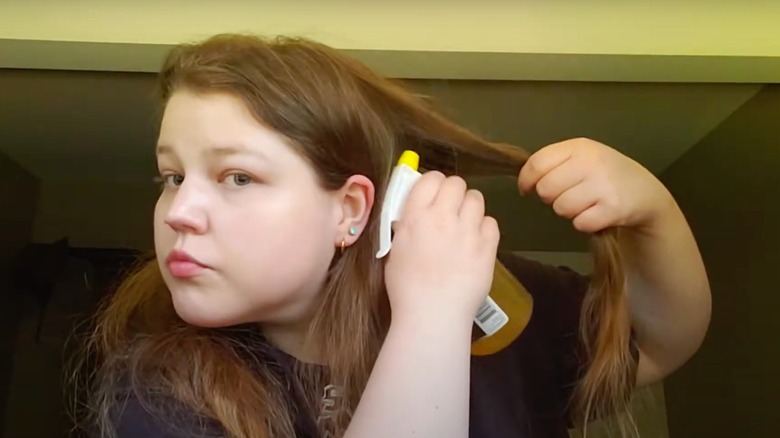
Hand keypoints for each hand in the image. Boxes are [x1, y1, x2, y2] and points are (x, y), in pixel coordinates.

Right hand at [384, 171, 499, 324]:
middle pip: (456, 183)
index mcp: (416, 216)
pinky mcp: (488, 247)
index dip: (433, 184)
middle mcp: (443, 216)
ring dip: (470, 207)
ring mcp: (468, 231)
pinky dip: (484, 228)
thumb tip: (415, 215)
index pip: (430, 178)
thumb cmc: (406, 288)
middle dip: (453, 193)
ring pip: (476, 199)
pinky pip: (491, 223)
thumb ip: (406, 227)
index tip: (432, 194)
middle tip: (450, 209)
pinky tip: (476, 241)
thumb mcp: (395, 251)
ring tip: (464, 224)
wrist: (433, 315)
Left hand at [518, 137, 674, 232]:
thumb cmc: (605, 175)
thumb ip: (554, 163)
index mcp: (579, 147)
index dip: (526, 180)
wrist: (645, 192)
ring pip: (561, 208)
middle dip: (551, 197)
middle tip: (568, 195)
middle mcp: (591, 162)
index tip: (527, 188)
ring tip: (585, 204)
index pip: (537, 163)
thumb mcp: (582, 158)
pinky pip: (580, 223)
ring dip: (569, 211)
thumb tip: (525, 182)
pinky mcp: (613, 208)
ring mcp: (603, 185)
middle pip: (546, 188)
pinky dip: (584, 223)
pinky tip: (596, 214)